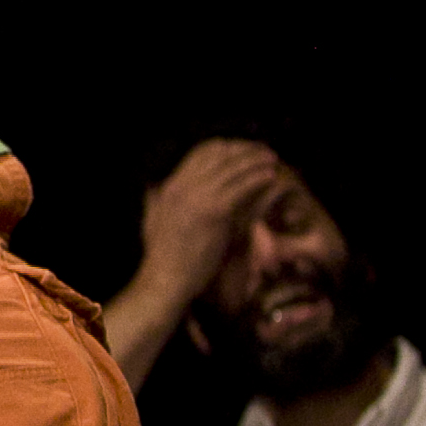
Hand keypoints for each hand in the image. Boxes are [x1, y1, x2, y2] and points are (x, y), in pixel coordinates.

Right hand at [140, 137, 280, 308]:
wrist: (166, 279)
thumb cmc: (163, 257)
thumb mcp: (152, 220)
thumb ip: (155, 200)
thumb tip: (153, 187)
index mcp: (170, 185)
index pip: (200, 152)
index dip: (225, 147)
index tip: (243, 149)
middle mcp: (182, 185)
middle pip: (218, 154)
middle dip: (244, 149)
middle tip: (263, 151)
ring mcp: (197, 197)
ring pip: (231, 167)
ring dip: (255, 160)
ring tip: (272, 159)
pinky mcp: (213, 212)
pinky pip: (240, 187)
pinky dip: (257, 178)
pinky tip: (271, 177)